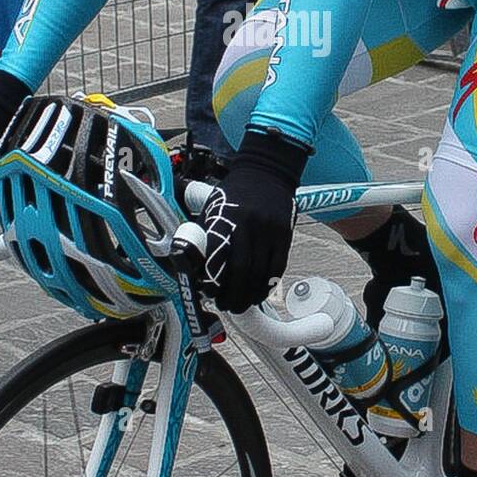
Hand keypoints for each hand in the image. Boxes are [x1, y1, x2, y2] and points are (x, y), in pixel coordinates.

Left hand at [199, 128, 308, 313]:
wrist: (266, 171)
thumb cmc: (235, 193)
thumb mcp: (213, 208)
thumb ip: (205, 234)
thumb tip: (193, 266)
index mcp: (225, 219)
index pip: (218, 258)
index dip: (213, 282)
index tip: (208, 294)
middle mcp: (248, 225)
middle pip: (241, 271)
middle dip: (233, 295)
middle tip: (226, 305)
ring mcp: (269, 231)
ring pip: (261, 273)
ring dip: (251, 295)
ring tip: (242, 303)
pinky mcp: (284, 235)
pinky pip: (278, 267)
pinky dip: (268, 284)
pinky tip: (260, 292)